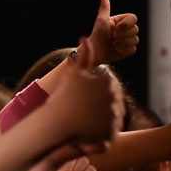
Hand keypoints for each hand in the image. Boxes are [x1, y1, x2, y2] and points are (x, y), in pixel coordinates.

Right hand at [47, 38, 124, 155]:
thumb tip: (85, 37)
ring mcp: (114, 116)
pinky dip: (105, 132)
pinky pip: (112, 131)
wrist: (55, 122)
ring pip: (114, 116)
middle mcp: (114, 98)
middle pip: (114, 102)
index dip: (98, 93)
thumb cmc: (63, 97)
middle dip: (102, 106)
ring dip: (104, 119)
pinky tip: (92, 131)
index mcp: (108, 82)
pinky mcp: (112, 132)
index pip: (111, 87)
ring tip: (88, 122)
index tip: (87, 99)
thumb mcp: (74, 74)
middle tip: (87, 112)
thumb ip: (84, 56)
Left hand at [86, 0, 138, 64]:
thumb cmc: (97, 35)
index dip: (126, 24)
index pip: (133, 18)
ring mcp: (128, 40)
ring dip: (122, 42)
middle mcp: (126, 30)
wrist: (95, 51)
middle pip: (135, 29)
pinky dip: (123, 50)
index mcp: (122, 21)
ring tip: (113, 43)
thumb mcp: (101, 20)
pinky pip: (132, 49)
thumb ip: (105, 8)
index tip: (116, 28)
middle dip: (122, 34)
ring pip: (135, 40)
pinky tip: (116, 49)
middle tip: (112, 37)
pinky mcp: (128, 50)